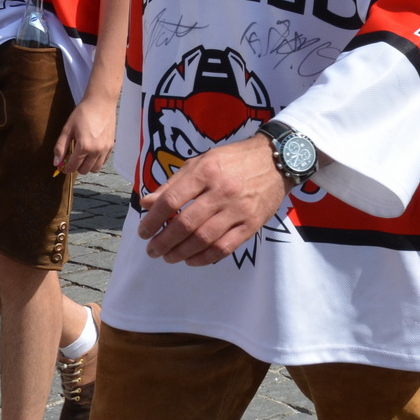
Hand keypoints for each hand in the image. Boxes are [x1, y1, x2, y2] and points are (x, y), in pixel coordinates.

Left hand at [54, 94, 115, 176]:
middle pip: (84, 170)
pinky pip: (103, 162)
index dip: (65, 168)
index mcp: (84, 146)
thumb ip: (61, 147)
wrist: (101, 102)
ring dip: (87, 166)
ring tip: (82, 157)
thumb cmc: (82, 113)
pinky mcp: (111, 146)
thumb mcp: (67, 128)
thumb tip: (56, 162)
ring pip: (95, 169)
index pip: (73, 166)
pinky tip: (91, 153)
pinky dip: (96, 161)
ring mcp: (105, 149)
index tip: (62, 166)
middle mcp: (96, 151)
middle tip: (72, 159)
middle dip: (76, 167)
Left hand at [136, 134, 290, 265]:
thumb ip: (173, 184)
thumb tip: (146, 203)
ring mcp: (238, 210)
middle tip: (152, 250)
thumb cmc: (233, 160)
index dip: (153, 220)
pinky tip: (191, 260)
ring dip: (181, 252)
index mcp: (205, 172)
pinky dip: (204, 258)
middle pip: (185, 224)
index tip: (143, 232)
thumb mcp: (200, 162)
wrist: (276, 161)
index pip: (171, 201)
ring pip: (203, 239)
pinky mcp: (251, 225)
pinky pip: (224, 248)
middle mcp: (221, 191)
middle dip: (164, 241)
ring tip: (168, 257)